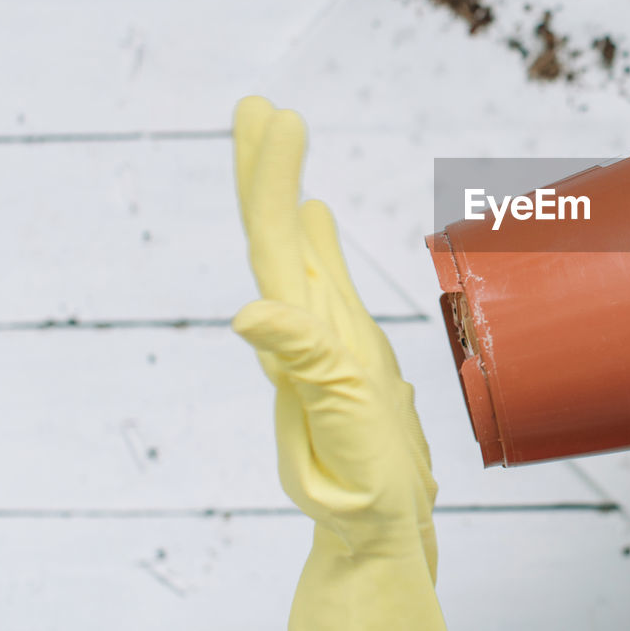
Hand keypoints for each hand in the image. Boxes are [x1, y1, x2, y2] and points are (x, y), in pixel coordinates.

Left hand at [232, 96, 444, 629]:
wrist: (380, 523)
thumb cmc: (364, 485)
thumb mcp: (338, 424)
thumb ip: (304, 365)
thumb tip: (250, 310)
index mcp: (300, 335)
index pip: (275, 241)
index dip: (272, 178)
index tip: (276, 118)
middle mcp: (306, 326)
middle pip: (276, 233)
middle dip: (267, 167)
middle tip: (261, 106)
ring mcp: (326, 334)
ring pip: (298, 247)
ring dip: (286, 191)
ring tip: (283, 139)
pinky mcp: (348, 348)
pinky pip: (326, 279)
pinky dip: (318, 240)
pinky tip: (318, 219)